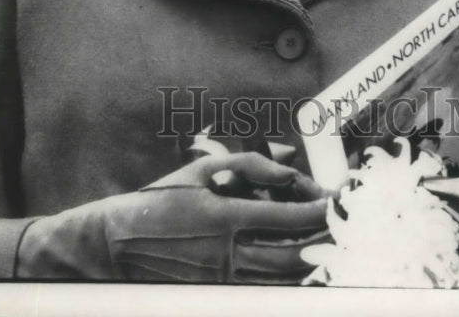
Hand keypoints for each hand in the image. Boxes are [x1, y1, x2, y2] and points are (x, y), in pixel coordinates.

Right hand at [16, 152, 328, 282]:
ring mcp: (222, 280)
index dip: (318, 212)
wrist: (116, 244)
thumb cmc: (159, 201)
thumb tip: (289, 169)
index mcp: (223, 217)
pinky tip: (297, 261)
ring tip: (327, 242)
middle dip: (323, 240)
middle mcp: (226, 254)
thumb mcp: (201, 172)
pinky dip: (286, 277)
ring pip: (282, 279)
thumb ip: (250, 165)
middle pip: (293, 256)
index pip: (286, 220)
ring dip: (310, 261)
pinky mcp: (216, 293)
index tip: (337, 202)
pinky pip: (263, 289)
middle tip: (341, 225)